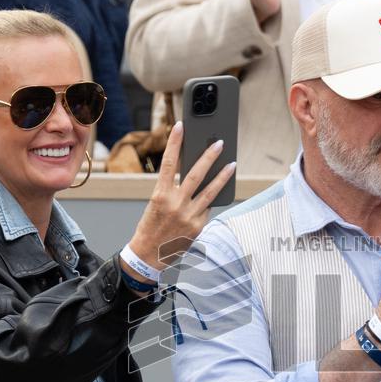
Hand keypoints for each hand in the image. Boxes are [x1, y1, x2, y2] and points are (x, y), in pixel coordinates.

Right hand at [126, 122, 234, 270]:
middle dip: (209, 156)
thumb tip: (193, 175)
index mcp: (160, 194)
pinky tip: (219, 191)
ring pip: (210, 192)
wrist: (148, 254)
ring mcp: (188, 216)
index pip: (169, 163)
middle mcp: (175, 204)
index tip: (180, 126)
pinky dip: (213, 199)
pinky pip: (208, 208)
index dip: (175, 143)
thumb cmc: (151, 226)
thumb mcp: (156, 203)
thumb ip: (172, 189)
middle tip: (219, 143)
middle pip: (196, 174)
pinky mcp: (197, 227)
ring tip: (232, 164)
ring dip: (222, 176)